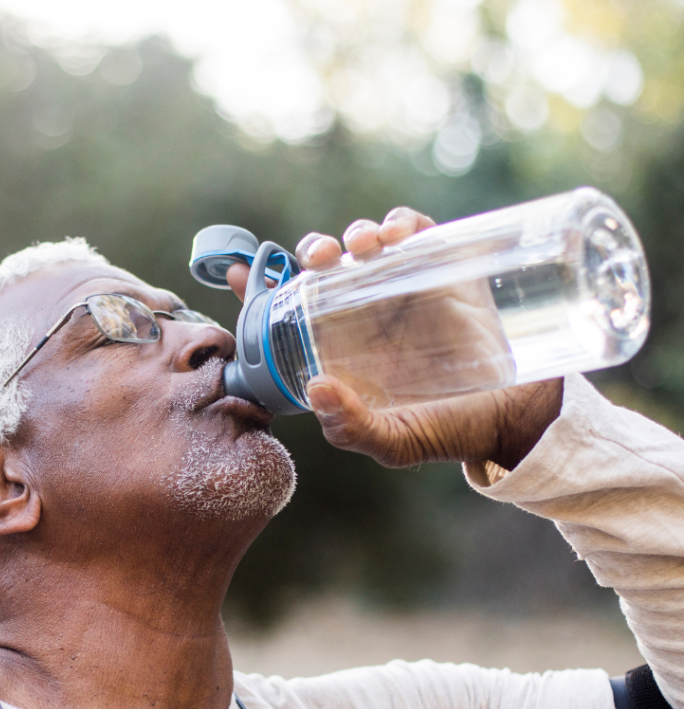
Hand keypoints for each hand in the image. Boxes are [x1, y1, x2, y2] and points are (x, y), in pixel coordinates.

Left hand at [226, 208, 562, 470]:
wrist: (516, 417)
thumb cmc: (448, 431)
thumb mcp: (394, 441)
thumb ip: (352, 427)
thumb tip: (316, 388)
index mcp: (341, 348)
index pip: (290, 312)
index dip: (260, 288)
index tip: (237, 275)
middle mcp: (366, 314)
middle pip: (326, 267)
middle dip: (313, 250)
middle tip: (321, 259)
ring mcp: (404, 289)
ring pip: (365, 243)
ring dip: (355, 234)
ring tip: (363, 248)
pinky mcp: (445, 270)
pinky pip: (417, 232)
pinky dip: (403, 222)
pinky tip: (398, 234)